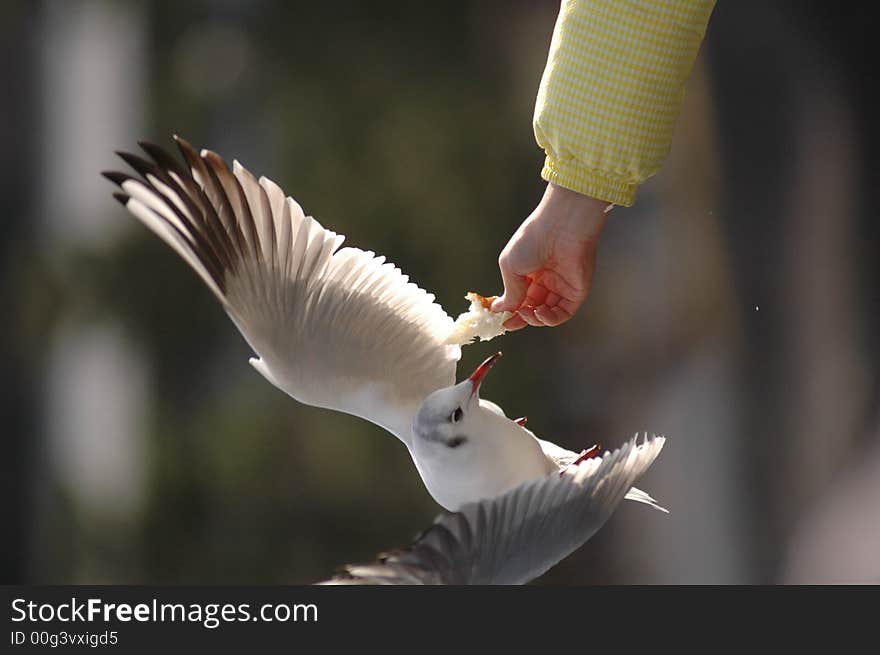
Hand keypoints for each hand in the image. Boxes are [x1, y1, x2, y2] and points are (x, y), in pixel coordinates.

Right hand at [492, 183, 609, 328]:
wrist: (560, 228)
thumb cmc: (533, 240)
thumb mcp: (510, 266)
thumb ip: (509, 293)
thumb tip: (500, 310)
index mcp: (529, 271)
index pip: (520, 297)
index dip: (511, 310)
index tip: (501, 320)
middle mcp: (546, 280)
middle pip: (533, 308)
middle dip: (521, 318)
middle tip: (511, 322)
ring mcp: (561, 286)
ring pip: (547, 314)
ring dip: (535, 319)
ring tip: (527, 312)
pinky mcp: (576, 291)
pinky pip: (563, 313)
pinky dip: (550, 319)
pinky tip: (540, 312)